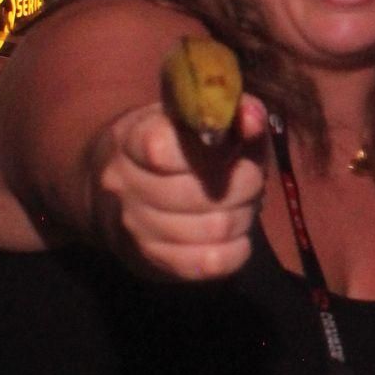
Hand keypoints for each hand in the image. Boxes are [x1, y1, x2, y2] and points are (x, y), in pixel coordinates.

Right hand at [91, 92, 268, 280]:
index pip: (162, 147)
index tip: (231, 145)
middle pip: (207, 190)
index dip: (210, 149)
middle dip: (246, 183)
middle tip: (250, 178)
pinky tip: (234, 235)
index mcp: (131, 139)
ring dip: (243, 215)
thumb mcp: (193, 119)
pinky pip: (212, 262)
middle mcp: (125, 184)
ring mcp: (135, 226)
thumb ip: (229, 112)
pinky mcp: (153, 261)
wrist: (120, 197)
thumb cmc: (172, 147)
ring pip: (216, 227)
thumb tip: (253, 118)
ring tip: (239, 204)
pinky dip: (236, 249)